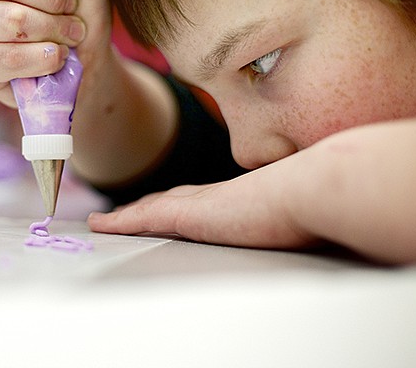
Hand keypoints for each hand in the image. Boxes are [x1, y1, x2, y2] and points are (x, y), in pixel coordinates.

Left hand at [87, 165, 316, 249]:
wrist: (313, 188)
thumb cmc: (316, 203)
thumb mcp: (299, 212)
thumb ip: (291, 217)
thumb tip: (310, 226)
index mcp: (237, 198)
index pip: (197, 200)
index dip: (176, 203)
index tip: (163, 205)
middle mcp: (213, 196)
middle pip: (168, 200)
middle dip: (145, 207)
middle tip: (123, 214)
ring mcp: (199, 203)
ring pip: (151, 208)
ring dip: (126, 215)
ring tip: (103, 221)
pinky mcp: (189, 214)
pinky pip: (143, 218)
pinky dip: (119, 222)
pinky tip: (100, 225)